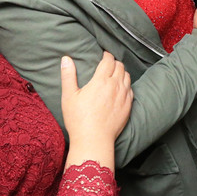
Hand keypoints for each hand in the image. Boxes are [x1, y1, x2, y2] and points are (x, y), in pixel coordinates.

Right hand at [60, 52, 131, 166]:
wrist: (94, 140)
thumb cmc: (78, 119)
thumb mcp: (69, 96)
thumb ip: (68, 75)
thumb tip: (66, 59)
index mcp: (101, 80)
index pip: (108, 60)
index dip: (106, 55)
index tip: (104, 55)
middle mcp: (115, 86)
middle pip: (120, 66)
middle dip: (114, 62)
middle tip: (108, 64)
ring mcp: (124, 96)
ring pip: (127, 77)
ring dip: (122, 72)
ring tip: (115, 74)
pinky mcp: (128, 106)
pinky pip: (131, 90)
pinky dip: (126, 85)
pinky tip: (121, 88)